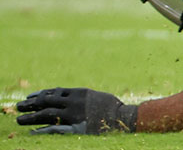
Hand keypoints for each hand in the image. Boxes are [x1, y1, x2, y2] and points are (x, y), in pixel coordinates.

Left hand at [16, 88, 137, 133]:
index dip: (39, 95)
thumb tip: (62, 95)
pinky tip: (32, 131)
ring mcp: (73, 116)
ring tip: (19, 120)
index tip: (29, 98)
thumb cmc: (110, 106)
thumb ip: (77, 96)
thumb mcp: (93, 96)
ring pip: (46, 115)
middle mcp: (73, 103)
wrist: (123, 117)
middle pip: (46, 102)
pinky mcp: (76, 128)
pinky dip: (42, 130)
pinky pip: (55, 129)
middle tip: (18, 107)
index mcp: (78, 92)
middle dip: (30, 104)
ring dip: (31, 117)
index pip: (53, 92)